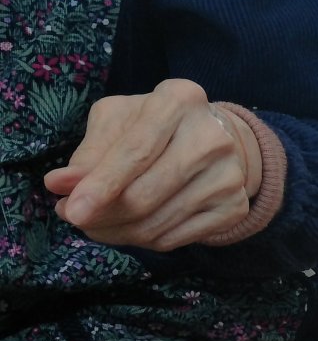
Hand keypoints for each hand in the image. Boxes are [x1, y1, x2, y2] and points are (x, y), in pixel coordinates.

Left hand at [44, 79, 261, 250]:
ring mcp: (230, 175)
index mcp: (180, 100)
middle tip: (76, 219)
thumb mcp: (117, 122)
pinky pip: (175, 239)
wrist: (215, 140)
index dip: (102, 184)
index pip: (137, 151)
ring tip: (98, 225)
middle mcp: (213, 136)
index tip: (71, 211)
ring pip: (156, 223)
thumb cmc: (154, 127)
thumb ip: (88, 154)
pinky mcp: (234, 207)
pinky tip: (132, 228)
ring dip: (117, 232)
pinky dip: (144, 241)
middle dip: (103, 214)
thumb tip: (60, 186)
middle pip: (145, 194)